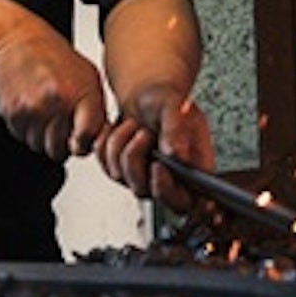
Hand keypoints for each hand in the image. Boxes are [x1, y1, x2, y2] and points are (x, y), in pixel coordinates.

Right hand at [0, 21, 107, 162]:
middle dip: (61, 142)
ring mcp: (33, 109)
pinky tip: (30, 107)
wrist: (16, 38)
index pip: (87, 139)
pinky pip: (22, 136)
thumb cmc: (53, 55)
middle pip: (59, 150)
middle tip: (60, 123)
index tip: (81, 138)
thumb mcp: (88, 76)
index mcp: (81, 94)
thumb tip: (101, 139)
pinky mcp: (11, 112)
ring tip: (44, 111)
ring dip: (42, 136)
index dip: (84, 143)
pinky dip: (26, 127)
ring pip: (39, 146)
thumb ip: (96, 109)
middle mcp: (57, 103)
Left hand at [95, 82, 213, 210]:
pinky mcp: (120, 171)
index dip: (167, 191)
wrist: (145, 94)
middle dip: (136, 157)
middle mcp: (168, 178)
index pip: (183, 202)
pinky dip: (106, 141)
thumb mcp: (175, 106)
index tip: (157, 166)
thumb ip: (177, 129)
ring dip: (121, 143)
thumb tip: (176, 154)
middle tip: (144, 132)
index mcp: (191, 169)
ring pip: (120, 176)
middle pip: (143, 191)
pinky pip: (104, 164)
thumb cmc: (166, 100)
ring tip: (134, 124)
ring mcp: (142, 177)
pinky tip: (119, 128)